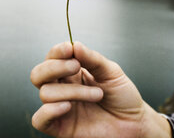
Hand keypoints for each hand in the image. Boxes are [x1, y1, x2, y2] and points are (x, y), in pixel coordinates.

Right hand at [30, 41, 171, 137]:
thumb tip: (74, 45)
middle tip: (76, 67)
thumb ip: (92, 59)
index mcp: (71, 73)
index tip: (69, 49)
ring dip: (72, 91)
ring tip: (97, 94)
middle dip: (54, 67)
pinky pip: (39, 120)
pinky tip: (68, 107)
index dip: (56, 52)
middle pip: (38, 74)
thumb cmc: (123, 96)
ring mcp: (60, 108)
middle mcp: (62, 88)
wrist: (135, 123)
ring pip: (45, 93)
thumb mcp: (111, 71)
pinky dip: (49, 111)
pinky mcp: (60, 127)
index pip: (52, 58)